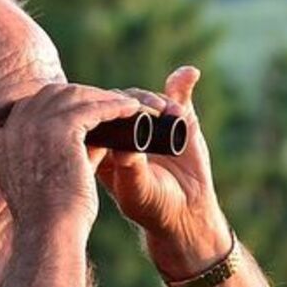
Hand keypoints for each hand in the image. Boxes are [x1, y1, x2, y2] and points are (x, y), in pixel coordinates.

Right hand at [0, 83, 141, 234]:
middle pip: (52, 95)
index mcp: (4, 144)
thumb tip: (99, 139)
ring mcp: (33, 127)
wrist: (49, 236)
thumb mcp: (52, 182)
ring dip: (103, 98)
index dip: (61, 105)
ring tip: (128, 105)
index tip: (86, 111)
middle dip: (83, 95)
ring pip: (74, 97)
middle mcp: (13, 130)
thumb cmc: (53, 222)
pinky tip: (132, 110)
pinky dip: (114, 106)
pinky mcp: (58, 130)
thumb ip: (69, 157)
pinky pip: (92, 107)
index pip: (33, 109)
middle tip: (110, 104)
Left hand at [95, 66, 231, 276]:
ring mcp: (148, 122)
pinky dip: (182, 82)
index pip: (96, 116)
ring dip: (157, 99)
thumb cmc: (153, 206)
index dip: (107, 109)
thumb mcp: (138, 191)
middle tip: (152, 110)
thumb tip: (123, 146)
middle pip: (118, 101)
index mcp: (101, 146)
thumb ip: (130, 168)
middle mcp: (121, 130)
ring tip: (172, 112)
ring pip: (144, 97)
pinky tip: (190, 74)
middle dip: (135, 102)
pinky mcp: (175, 117)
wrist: (184, 212)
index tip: (125, 114)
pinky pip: (176, 94)